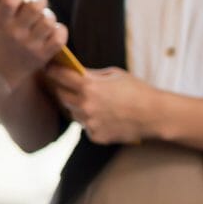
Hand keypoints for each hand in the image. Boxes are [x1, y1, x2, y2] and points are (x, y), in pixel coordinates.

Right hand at [0, 0, 68, 84]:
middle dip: (39, 1)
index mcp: (0, 21)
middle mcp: (14, 34)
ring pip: (49, 21)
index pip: (10, 0)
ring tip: (42, 19)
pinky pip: (60, 35)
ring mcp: (30, 46)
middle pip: (35, 8)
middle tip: (36, 4)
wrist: (8, 68)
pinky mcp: (45, 54)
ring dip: (49, 16)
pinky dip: (60, 30)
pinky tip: (52, 30)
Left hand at [46, 66, 164, 144]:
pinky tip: (103, 116)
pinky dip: (90, 121)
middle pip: (62, 96)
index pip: (60, 76)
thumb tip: (75, 72)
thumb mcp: (114, 75)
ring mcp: (89, 123)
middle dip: (63, 89)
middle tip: (64, 84)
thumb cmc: (137, 90)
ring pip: (73, 113)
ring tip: (89, 101)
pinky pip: (85, 126)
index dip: (53, 70)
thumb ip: (92, 74)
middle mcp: (85, 106)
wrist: (154, 115)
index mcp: (89, 87)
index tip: (48, 67)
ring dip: (76, 106)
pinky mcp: (95, 136)